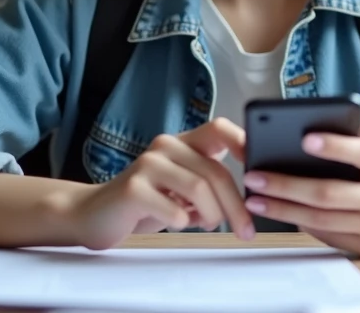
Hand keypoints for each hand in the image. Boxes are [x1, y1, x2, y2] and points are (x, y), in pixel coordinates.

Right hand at [70, 117, 254, 249]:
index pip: (219, 128)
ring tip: (205, 225)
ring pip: (199, 189)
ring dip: (211, 215)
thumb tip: (253, 192)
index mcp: (183, 143)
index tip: (263, 167)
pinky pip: (174, 210)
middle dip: (236, 206)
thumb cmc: (148, 203)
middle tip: (246, 231)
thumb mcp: (184, 189)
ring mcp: (148, 164)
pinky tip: (176, 222)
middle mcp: (166, 146)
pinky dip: (182, 223)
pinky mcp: (133, 187)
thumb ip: (210, 182)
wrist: (96, 215)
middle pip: (215, 171)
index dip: (244, 142)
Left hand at [241, 124, 359, 258]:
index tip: (304, 138)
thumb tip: (318, 125)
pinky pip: (329, 236)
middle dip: (287, 186)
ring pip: (323, 221)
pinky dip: (302, 223)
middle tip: (256, 177)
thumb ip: (359, 135)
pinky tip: (280, 212)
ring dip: (284, 210)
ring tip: (255, 199)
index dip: (336, 146)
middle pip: (332, 195)